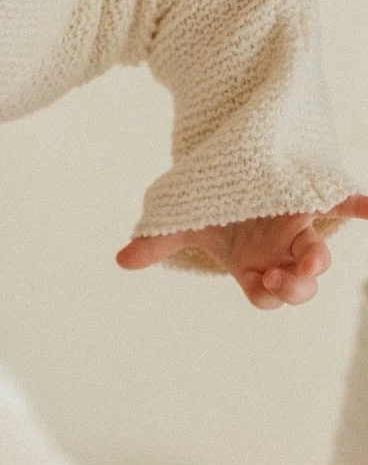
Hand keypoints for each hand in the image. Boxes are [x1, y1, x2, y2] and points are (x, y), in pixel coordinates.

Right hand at [117, 196, 367, 308]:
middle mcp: (280, 251)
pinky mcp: (315, 196)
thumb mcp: (183, 224)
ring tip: (314, 260)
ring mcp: (299, 226)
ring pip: (317, 252)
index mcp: (252, 265)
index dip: (269, 294)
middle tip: (291, 276)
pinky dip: (364, 208)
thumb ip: (156, 244)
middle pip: (297, 284)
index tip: (265, 280)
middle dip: (297, 287)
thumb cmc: (215, 206)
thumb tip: (121, 259)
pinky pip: (347, 204)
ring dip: (318, 260)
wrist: (236, 170)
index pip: (265, 294)